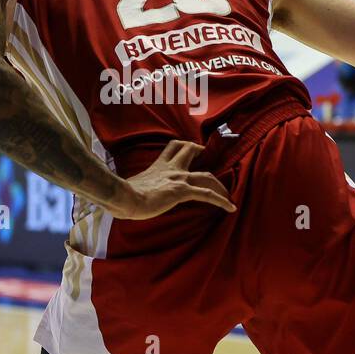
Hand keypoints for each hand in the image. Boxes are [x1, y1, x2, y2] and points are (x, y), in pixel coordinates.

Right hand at [109, 140, 235, 219]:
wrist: (125, 198)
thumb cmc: (124, 196)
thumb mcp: (131, 186)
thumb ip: (137, 187)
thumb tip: (131, 195)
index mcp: (158, 166)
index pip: (173, 147)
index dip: (184, 145)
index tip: (192, 148)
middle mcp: (170, 168)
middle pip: (190, 150)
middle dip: (201, 152)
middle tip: (209, 158)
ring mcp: (178, 178)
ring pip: (206, 175)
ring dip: (219, 184)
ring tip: (227, 193)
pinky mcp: (182, 191)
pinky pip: (208, 194)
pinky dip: (221, 200)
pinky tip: (231, 207)